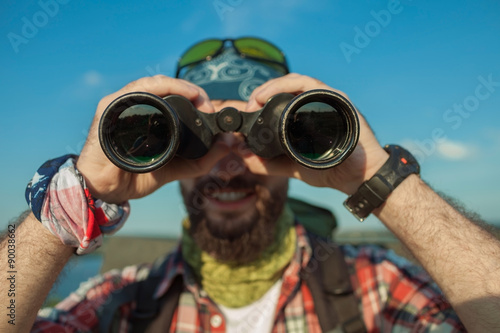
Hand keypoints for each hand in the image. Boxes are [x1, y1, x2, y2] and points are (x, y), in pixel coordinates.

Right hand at [76, 75, 228, 202]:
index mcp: (151, 117)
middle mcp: (137, 107)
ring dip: (180, 86)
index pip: (176, 97)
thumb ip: (202, 159)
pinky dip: (160, 86)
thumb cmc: (137, 176)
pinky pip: (137, 89)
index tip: (213, 110)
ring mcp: (123, 104)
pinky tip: (177, 91)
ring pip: (155, 83)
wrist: (107, 189)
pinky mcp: (111, 107)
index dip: (197, 98)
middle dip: (193, 92)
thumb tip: (229, 143)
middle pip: (168, 86)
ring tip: (198, 97)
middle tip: (209, 105)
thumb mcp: (177, 168)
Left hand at [243, 73, 388, 193]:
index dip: (258, 100)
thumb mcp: (291, 167)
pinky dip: (287, 85)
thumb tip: (242, 156)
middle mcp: (315, 104)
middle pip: (284, 87)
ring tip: (256, 100)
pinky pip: (309, 84)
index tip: (244, 111)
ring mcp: (326, 100)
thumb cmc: (329, 169)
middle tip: (247, 107)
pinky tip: (270, 94)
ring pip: (294, 81)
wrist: (357, 177)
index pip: (279, 98)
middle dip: (261, 93)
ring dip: (271, 87)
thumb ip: (268, 163)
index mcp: (304, 115)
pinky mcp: (336, 99)